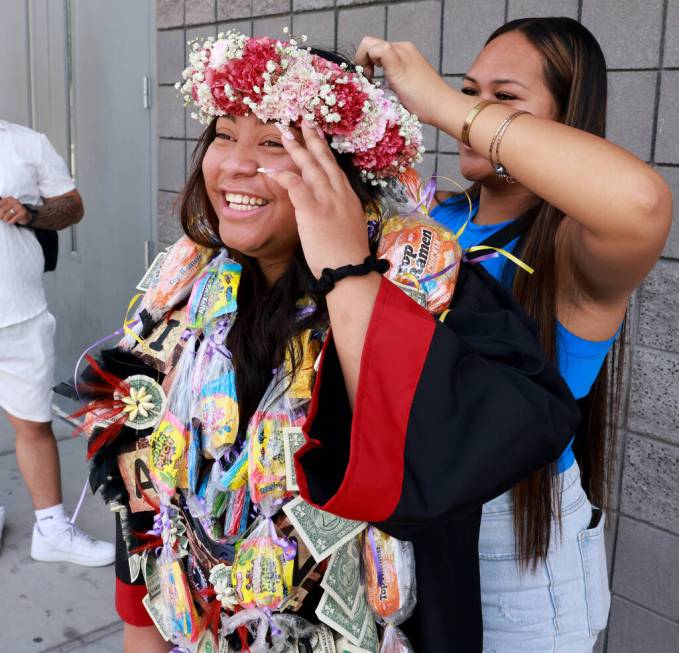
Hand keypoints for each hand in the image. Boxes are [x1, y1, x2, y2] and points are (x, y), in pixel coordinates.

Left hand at [0, 196, 30, 224]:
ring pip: (6, 216)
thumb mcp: (6, 206)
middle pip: (1, 211)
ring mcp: (18, 207)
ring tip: (8, 219)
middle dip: (1, 217)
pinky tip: (11, 221)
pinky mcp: (22, 213)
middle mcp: (13, 201)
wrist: (26, 215)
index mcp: (7, 199)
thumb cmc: (13, 211)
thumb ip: (0, 206)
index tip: (1, 215)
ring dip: (6, 220)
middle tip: (4, 218)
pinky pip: (13, 219)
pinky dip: (11, 222)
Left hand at [261, 121, 369, 279]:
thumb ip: (340, 214)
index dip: (325, 151)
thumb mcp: (349, 228)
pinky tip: (270, 169)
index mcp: (348, 198)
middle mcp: (339, 193)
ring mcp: (327, 200)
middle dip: (313, 139)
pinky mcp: (313, 210)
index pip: (335, 168)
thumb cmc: (348, 256)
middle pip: (324, 160)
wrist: (350, 270)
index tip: (318, 136)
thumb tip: (332, 211)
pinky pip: (295, 185)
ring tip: (285, 133)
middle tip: (303, 121)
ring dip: (297, 148)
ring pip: (311, 167)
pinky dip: (282, 175)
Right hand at [354, 36, 451, 125]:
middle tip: (371, 85)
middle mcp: (404, 50)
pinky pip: (391, 68)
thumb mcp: (397, 71)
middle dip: (368, 66)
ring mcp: (408, 61)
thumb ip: (382, 53)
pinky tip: (390, 88)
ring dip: (375, 72)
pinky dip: (385, 77)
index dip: (362, 60)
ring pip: (381, 60)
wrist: (442, 108)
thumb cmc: (419, 95)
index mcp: (399, 48)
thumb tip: (369, 50)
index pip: (369, 45)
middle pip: (375, 51)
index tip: (366, 79)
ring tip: (379, 88)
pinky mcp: (411, 72)